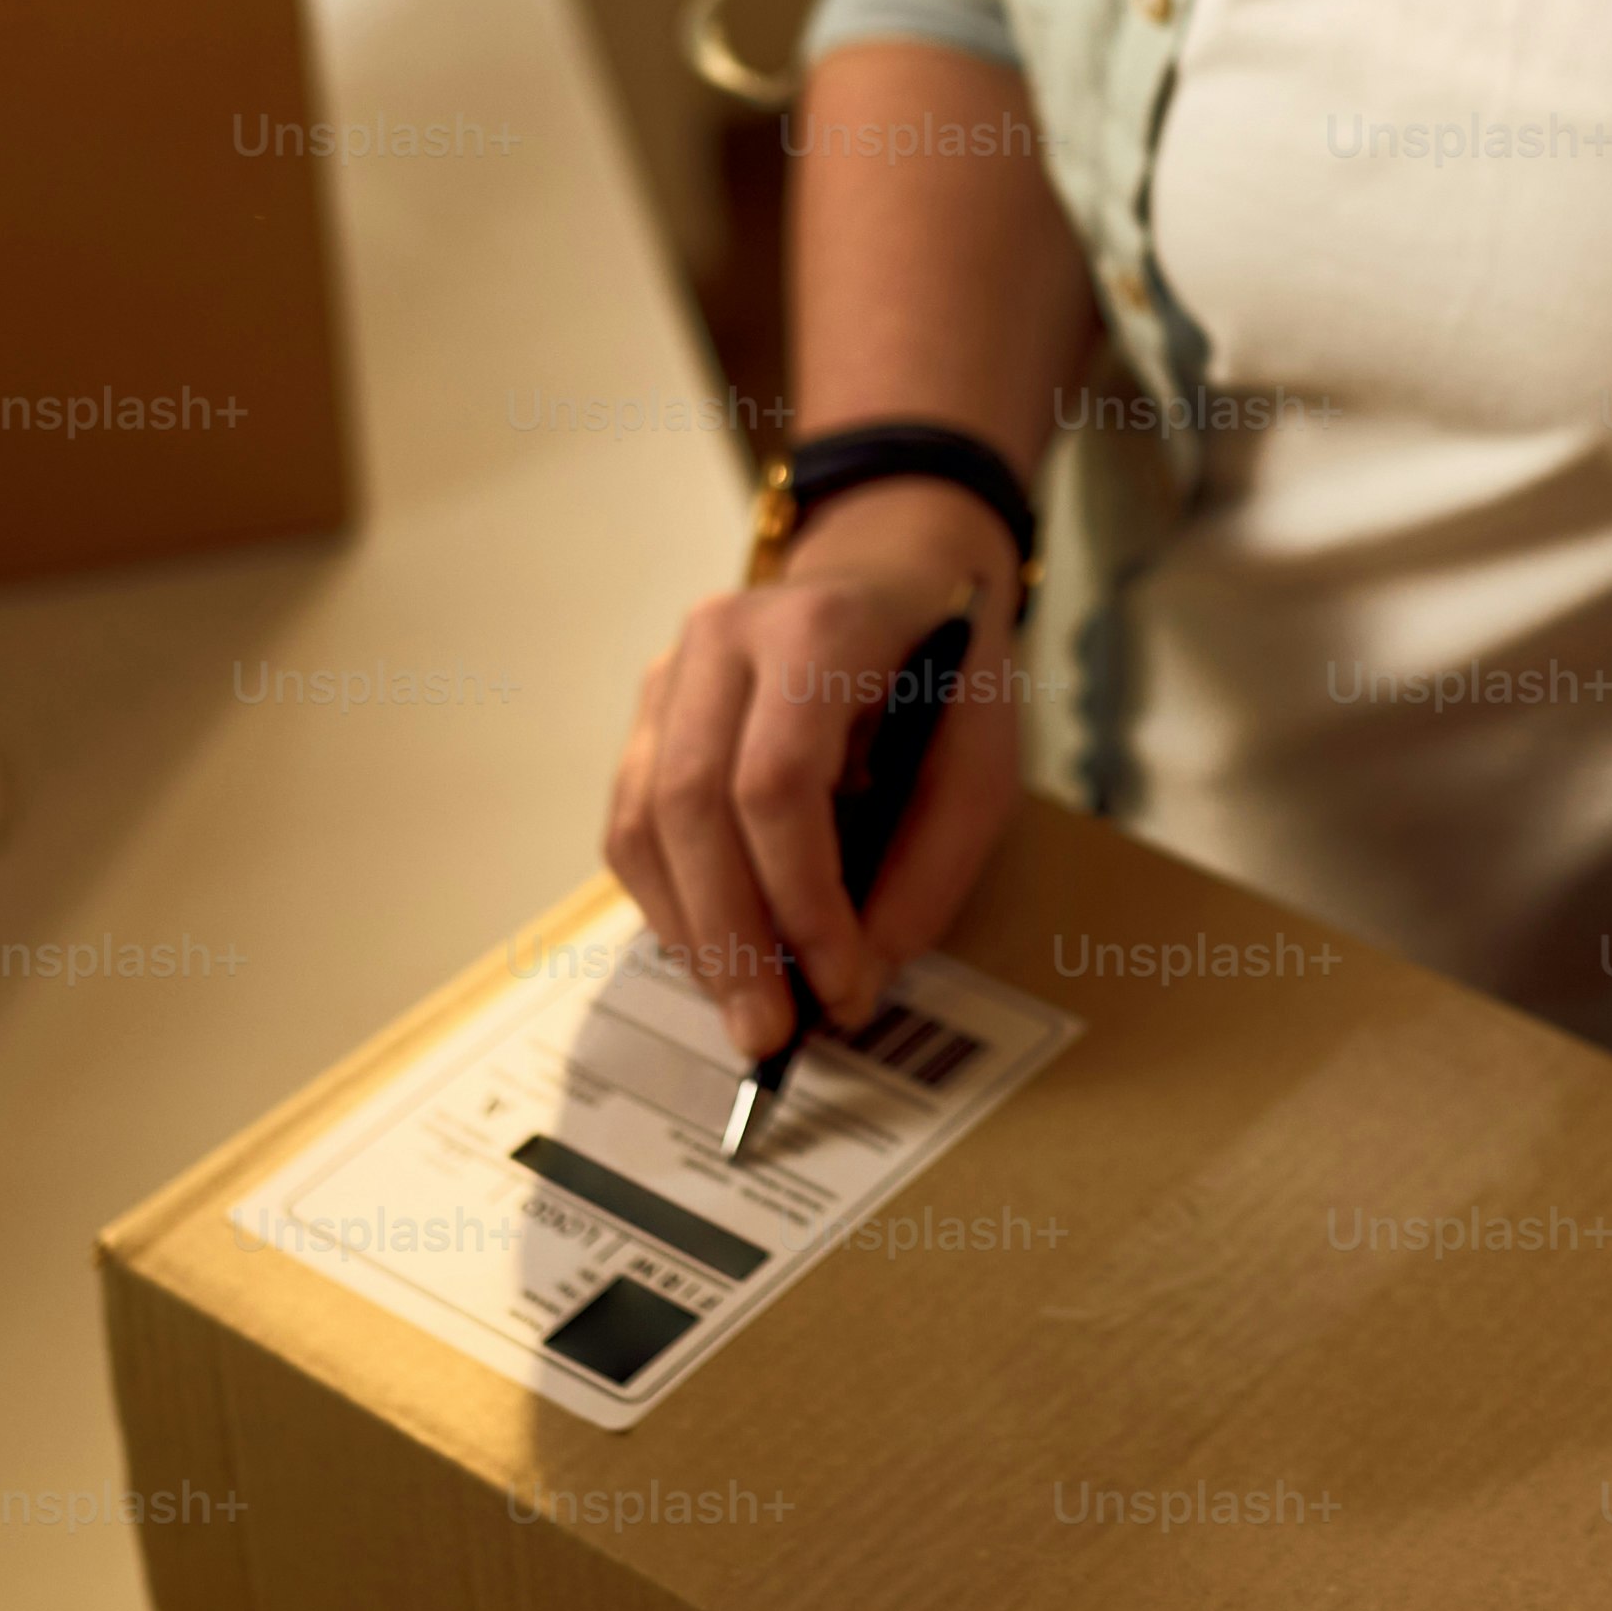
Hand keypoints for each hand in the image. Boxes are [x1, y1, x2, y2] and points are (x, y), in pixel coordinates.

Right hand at [600, 476, 1023, 1061]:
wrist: (898, 576)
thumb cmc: (947, 675)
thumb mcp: (981, 764)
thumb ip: (927, 870)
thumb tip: (855, 981)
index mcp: (819, 627)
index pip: (775, 781)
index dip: (799, 899)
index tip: (839, 986)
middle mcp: (723, 634)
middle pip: (690, 805)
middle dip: (729, 937)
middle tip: (767, 1034)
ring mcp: (670, 666)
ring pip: (643, 820)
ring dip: (689, 932)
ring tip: (743, 1010)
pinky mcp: (648, 709)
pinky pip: (630, 822)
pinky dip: (668, 903)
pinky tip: (714, 955)